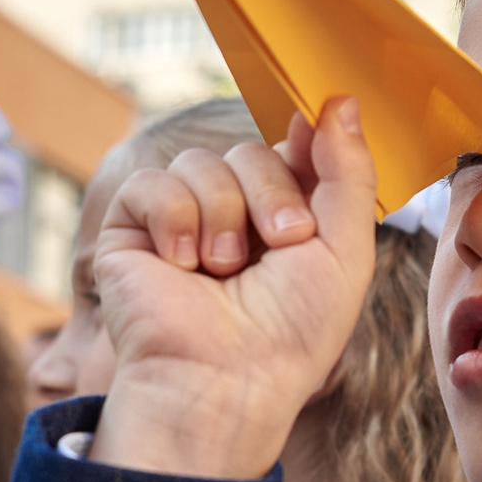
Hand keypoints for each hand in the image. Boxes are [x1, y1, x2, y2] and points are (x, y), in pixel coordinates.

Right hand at [92, 98, 380, 479]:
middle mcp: (232, 219)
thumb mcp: (347, 250)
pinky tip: (180, 265)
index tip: (312, 151)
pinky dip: (174, 220)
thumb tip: (340, 99)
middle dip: (271, 194)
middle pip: (250, 151)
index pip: (291, 153)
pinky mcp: (131, 231)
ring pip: (201, 163)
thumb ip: (350, 172)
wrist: (225, 381)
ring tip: (222, 271)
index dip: (303, 150)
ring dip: (223, 215)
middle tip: (281, 247)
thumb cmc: (292, 334)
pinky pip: (151, 182)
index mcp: (284, 222)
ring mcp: (180, 223)